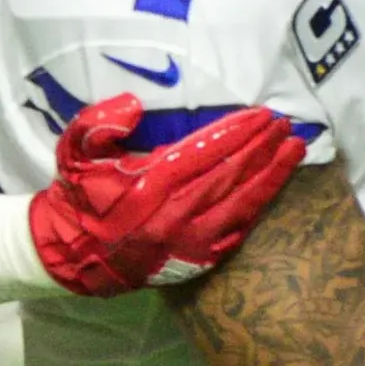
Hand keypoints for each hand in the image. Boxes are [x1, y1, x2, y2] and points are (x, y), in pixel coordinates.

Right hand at [32, 95, 306, 295]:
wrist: (70, 255)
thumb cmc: (78, 196)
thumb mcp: (73, 151)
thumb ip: (97, 122)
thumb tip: (133, 105)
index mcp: (148, 185)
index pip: (204, 152)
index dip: (236, 132)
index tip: (261, 115)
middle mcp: (173, 214)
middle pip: (231, 175)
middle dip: (262, 148)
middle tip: (286, 126)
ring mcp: (187, 241)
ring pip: (241, 205)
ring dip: (271, 177)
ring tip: (294, 151)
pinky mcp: (193, 261)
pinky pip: (235, 233)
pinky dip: (257, 210)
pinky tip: (273, 189)